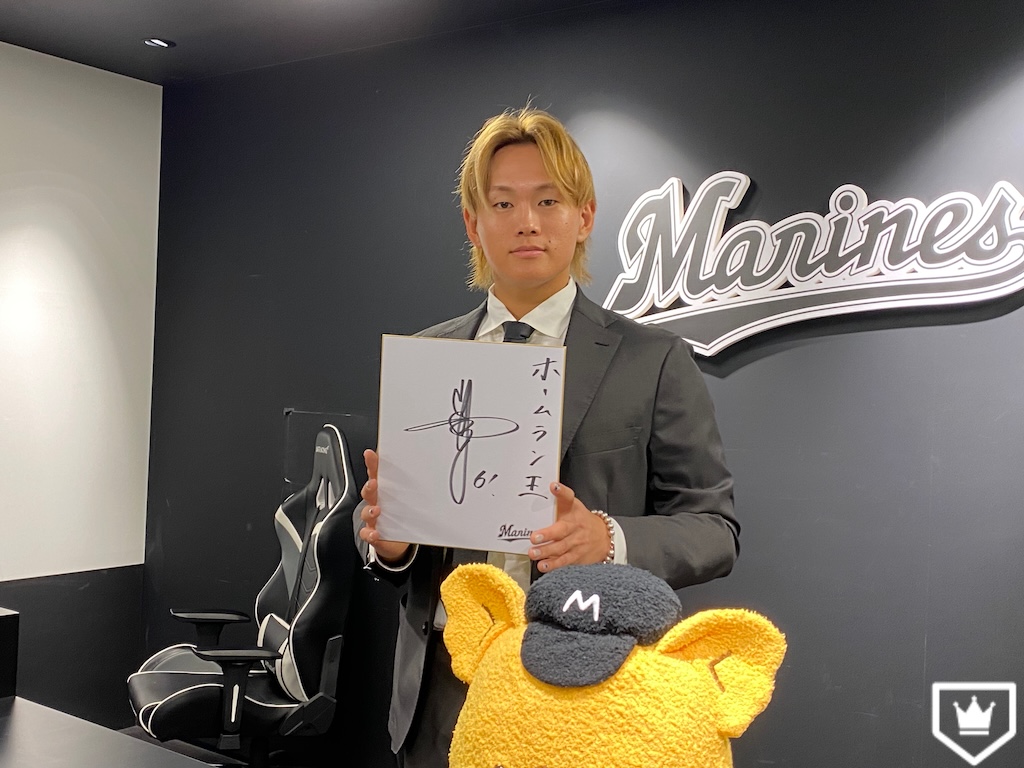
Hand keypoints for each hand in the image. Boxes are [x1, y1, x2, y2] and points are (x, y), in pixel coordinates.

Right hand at [358, 449, 411, 563]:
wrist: (397, 540)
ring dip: (369, 510)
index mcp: (384, 491)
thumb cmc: (401, 514)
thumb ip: (413, 485)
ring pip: (366, 512)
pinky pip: (367, 533)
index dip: (372, 464)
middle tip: (374, 483)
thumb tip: (430, 468)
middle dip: (369, 486)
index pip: (376, 474)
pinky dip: (369, 534)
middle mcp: (376, 503)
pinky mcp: (373, 534)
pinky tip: (375, 534)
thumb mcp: (407, 498)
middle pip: (369, 491)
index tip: (370, 454)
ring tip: (376, 510)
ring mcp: (373, 519)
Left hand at [528, 482, 611, 573]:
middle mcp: (575, 527)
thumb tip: (550, 485)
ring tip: (534, 554)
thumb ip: (560, 498)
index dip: (561, 492)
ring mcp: (576, 543)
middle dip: (547, 534)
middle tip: (534, 537)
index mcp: (574, 511)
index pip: (568, 498)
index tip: (554, 487)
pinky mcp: (576, 557)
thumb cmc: (582, 519)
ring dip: (547, 552)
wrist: (604, 537)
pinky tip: (544, 566)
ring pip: (561, 548)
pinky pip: (564, 561)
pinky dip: (554, 565)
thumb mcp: (573, 506)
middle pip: (562, 530)